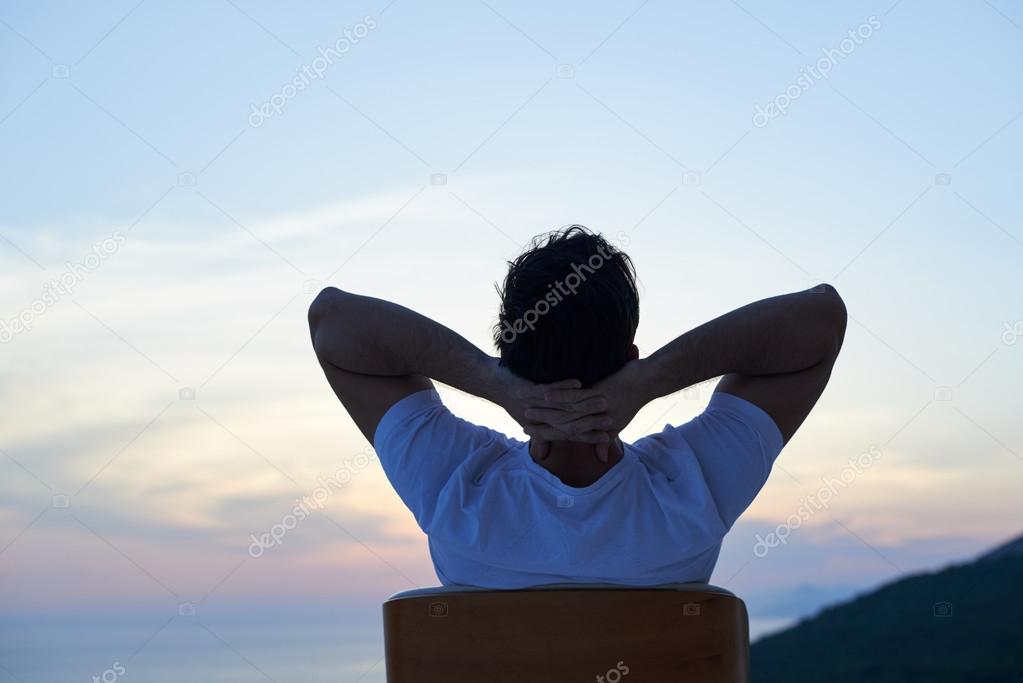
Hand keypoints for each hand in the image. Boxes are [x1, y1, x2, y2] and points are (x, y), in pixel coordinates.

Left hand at [487, 360, 610, 458]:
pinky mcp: (527, 391)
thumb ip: (540, 436)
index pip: (570, 434)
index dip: (588, 436)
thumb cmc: (514, 403)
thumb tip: (545, 456)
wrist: (493, 385)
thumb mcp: (529, 420)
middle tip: (611, 419)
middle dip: (592, 421)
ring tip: (602, 399)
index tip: (608, 435)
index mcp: (543, 426)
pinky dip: (563, 387)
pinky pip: (547, 390)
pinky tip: (578, 382)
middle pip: (569, 423)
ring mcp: (533, 405)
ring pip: (562, 407)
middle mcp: (540, 418)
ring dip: (583, 403)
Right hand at [525, 359, 650, 461]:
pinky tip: (544, 393)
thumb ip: (604, 440)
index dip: (548, 435)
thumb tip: (601, 459)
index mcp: (596, 428)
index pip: (568, 435)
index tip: (530, 433)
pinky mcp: (597, 392)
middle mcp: (593, 420)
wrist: (644, 384)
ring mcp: (594, 407)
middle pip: (563, 425)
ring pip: (565, 411)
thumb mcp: (616, 424)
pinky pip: (574, 395)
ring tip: (527, 408)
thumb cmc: (630, 402)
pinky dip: (558, 395)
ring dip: (545, 411)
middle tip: (522, 421)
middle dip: (541, 424)